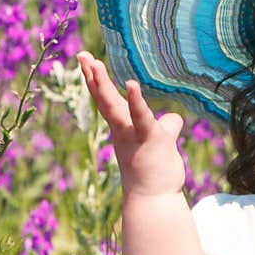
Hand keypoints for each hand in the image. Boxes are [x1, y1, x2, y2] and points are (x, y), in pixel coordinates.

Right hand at [77, 51, 185, 197]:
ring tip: (94, 62)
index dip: (96, 80)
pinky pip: (142, 117)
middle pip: (104, 98)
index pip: (106, 99)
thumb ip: (166, 127)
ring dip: (103, 85)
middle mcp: (123, 129)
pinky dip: (136, 101)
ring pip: (115, 106)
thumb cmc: (155, 172)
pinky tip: (131, 84)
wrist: (153, 200)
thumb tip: (174, 118)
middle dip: (92, 76)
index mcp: (123, 127)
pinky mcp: (150, 138)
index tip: (86, 60)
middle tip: (81, 54)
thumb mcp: (161, 143)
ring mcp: (134, 134)